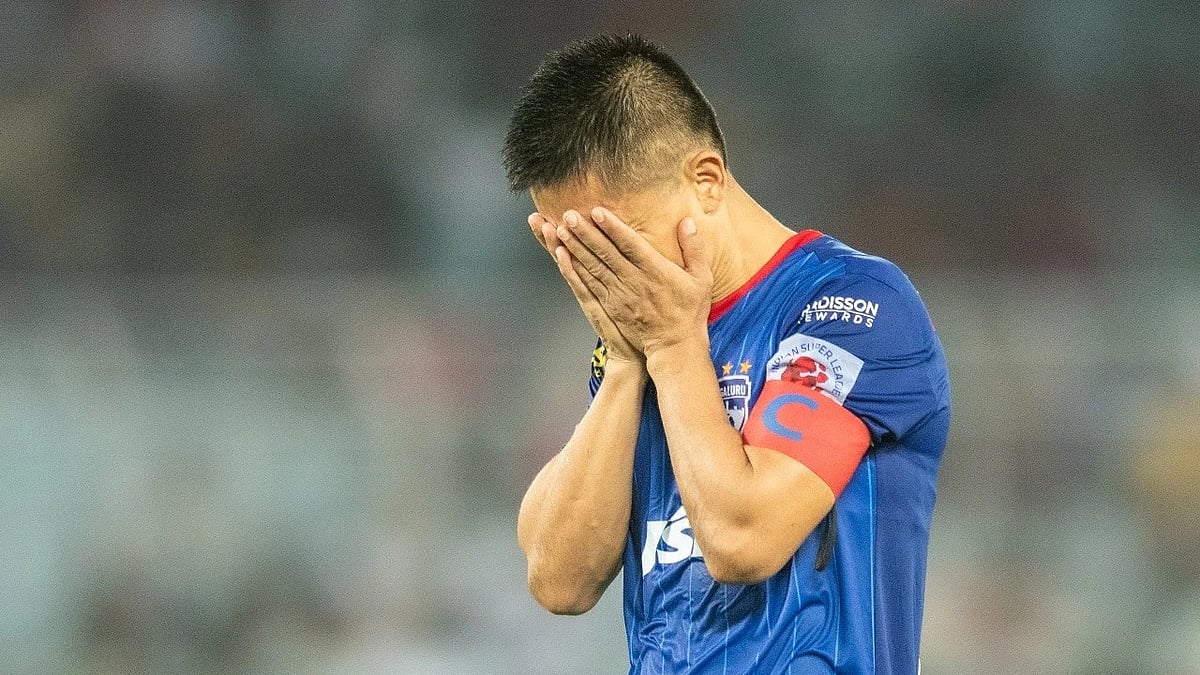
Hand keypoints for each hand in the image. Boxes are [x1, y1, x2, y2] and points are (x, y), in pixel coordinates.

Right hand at [528, 212, 643, 365]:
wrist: (630, 354)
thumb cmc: (634, 323)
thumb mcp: (627, 293)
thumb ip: (624, 271)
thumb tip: (629, 246)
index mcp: (593, 279)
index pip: (573, 250)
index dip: (560, 232)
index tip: (546, 212)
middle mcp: (586, 284)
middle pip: (564, 253)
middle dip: (548, 234)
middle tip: (533, 216)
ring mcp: (588, 295)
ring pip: (569, 265)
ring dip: (556, 246)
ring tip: (546, 225)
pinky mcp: (594, 306)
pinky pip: (580, 284)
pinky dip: (570, 269)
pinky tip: (562, 254)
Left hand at [553, 207, 712, 358]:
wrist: (674, 347)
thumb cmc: (689, 311)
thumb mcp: (702, 278)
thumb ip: (694, 248)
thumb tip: (687, 221)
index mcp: (655, 271)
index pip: (629, 244)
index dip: (612, 227)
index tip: (597, 212)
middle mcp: (633, 281)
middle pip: (605, 253)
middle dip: (585, 233)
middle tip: (569, 215)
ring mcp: (619, 295)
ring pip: (593, 267)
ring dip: (576, 248)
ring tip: (560, 230)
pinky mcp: (610, 306)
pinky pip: (589, 285)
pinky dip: (574, 270)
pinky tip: (563, 257)